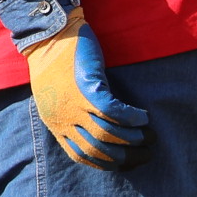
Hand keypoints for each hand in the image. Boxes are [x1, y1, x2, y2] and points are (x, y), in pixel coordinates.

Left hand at [29, 23, 148, 168]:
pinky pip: (112, 110)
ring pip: (106, 132)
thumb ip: (70, 115)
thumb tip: (96, 131)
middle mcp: (62, 117)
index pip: (81, 155)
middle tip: (146, 153)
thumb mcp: (55, 97)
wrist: (48, 33)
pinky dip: (130, 116)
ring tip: (148, 135)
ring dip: (132, 137)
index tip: (126, 162)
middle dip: (126, 156)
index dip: (107, 162)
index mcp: (54, 122)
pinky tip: (143, 117)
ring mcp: (72, 102)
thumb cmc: (55, 62)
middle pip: (97, 148)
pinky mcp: (85, 86)